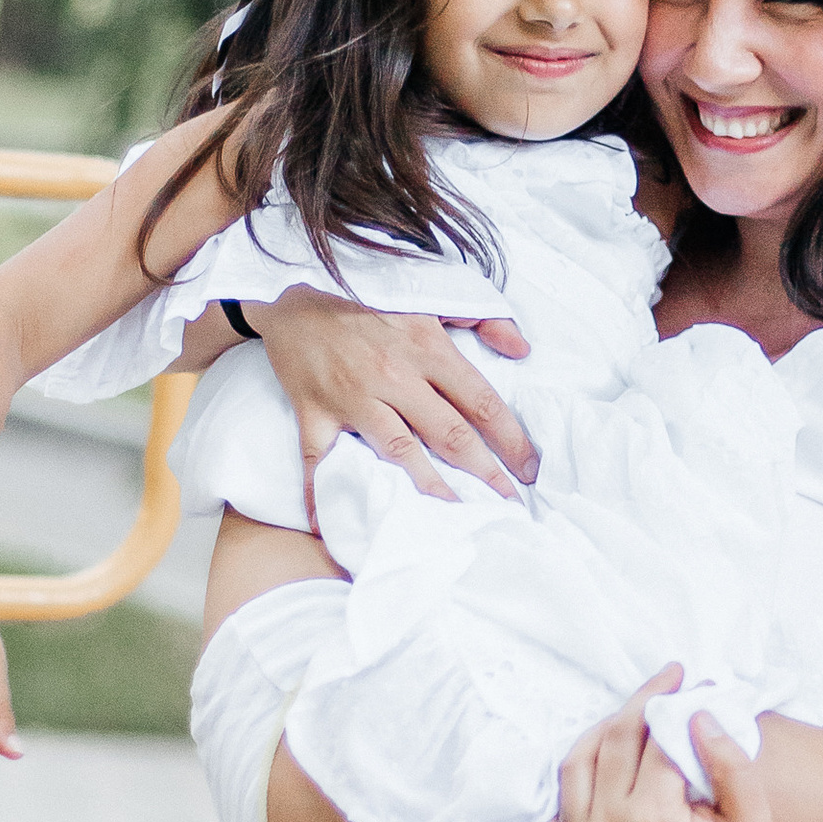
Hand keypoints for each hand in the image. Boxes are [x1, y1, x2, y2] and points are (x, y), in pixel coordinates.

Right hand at [256, 286, 536, 518]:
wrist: (292, 296)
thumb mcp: (430, 297)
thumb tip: (522, 348)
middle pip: (451, 434)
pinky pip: (320, 462)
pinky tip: (332, 526)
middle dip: (486, 475)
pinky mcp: (315, 414)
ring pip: (401, 454)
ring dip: (432, 490)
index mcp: (427, 348)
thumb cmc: (366, 300)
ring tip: (457, 518)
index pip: (481, 402)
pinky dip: (323, 495)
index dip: (511, 440)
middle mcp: (395, 376)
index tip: (530, 469)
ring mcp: (354, 399)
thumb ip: (482, 317)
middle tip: (509, 506)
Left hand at [526, 680, 822, 821]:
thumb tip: (699, 713)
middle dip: (643, 703)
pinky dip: (554, 797)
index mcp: (654, 821)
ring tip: (633, 714)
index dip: (680, 703)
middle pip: (615, 742)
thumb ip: (731, 765)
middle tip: (668, 683)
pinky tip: (589, 772)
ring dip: (601, 732)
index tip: (697, 683)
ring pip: (576, 767)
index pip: (659, 739)